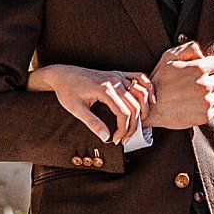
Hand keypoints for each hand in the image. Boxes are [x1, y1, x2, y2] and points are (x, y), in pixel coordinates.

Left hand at [28, 61, 151, 142]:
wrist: (63, 74)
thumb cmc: (67, 90)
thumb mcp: (76, 109)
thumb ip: (92, 123)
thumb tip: (105, 137)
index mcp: (104, 90)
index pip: (123, 113)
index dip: (123, 130)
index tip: (117, 140)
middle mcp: (114, 80)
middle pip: (135, 105)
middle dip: (133, 125)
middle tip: (126, 137)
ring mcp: (117, 75)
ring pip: (141, 92)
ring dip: (144, 109)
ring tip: (139, 124)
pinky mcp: (118, 73)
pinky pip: (139, 78)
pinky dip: (148, 88)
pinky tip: (151, 100)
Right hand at [147, 40, 213, 128]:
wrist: (149, 107)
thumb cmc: (158, 80)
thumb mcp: (169, 56)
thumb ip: (190, 48)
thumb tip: (203, 54)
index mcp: (199, 69)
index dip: (210, 66)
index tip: (204, 71)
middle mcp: (205, 85)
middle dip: (211, 79)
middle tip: (196, 83)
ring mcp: (206, 102)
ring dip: (210, 94)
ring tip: (193, 94)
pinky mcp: (204, 116)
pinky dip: (206, 107)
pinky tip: (193, 104)